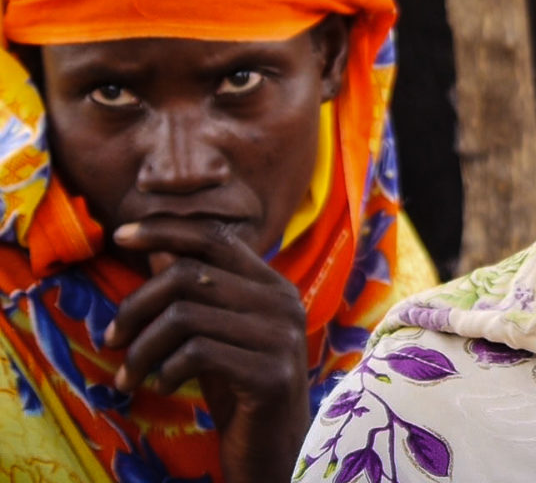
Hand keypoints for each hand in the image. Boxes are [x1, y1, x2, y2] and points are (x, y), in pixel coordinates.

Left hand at [105, 217, 308, 482]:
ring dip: (142, 348)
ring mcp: (281, 336)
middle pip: (191, 275)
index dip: (167, 230)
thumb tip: (158, 247)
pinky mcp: (270, 373)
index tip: (121, 235)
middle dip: (137, 305)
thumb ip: (194, 291)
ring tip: (129, 374)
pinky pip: (197, 354)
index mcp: (272, 285)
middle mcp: (283, 302)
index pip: (216, 238)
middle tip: (111, 339)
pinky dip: (165, 371)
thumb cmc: (239, 387)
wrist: (274, 446)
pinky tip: (163, 387)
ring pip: (186, 315)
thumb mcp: (213, 333)